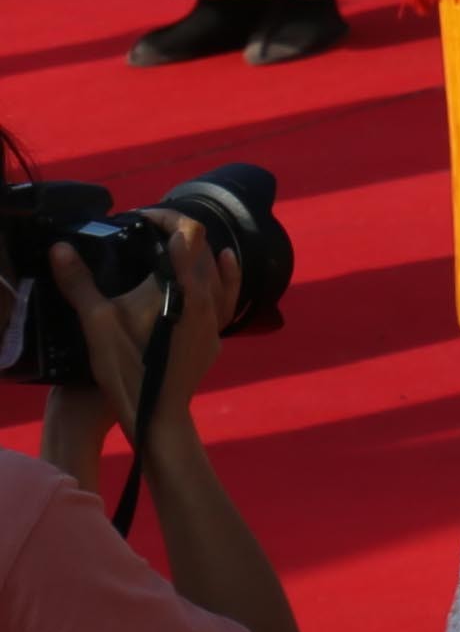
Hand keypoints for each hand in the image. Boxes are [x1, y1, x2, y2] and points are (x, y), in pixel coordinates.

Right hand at [40, 221, 223, 452]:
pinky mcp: (215, 336)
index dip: (167, 217)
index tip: (144, 216)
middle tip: (148, 231)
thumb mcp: (97, 322)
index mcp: (183, 286)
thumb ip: (80, 282)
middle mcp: (207, 297)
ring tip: (172, 246)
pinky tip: (223, 265)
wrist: (157, 415)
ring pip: (217, 271)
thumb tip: (62, 247)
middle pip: (204, 249)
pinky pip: (226, 295)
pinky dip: (223, 274)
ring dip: (196, 254)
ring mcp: (215, 318)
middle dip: (177, 233)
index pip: (188, 234)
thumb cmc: (127, 368)